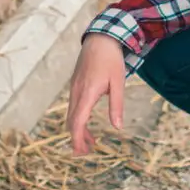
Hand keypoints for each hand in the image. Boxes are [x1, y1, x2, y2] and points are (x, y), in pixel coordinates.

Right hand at [65, 33, 125, 154]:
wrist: (100, 37)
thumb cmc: (111, 59)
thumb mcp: (118, 82)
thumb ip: (117, 105)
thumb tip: (117, 127)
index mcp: (87, 92)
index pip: (77, 121)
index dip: (77, 138)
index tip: (81, 151)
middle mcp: (76, 91)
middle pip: (71, 121)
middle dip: (77, 138)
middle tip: (87, 151)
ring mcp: (74, 87)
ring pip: (71, 113)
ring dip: (78, 128)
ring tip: (91, 140)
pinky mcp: (75, 83)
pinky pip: (73, 105)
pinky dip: (77, 117)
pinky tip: (87, 120)